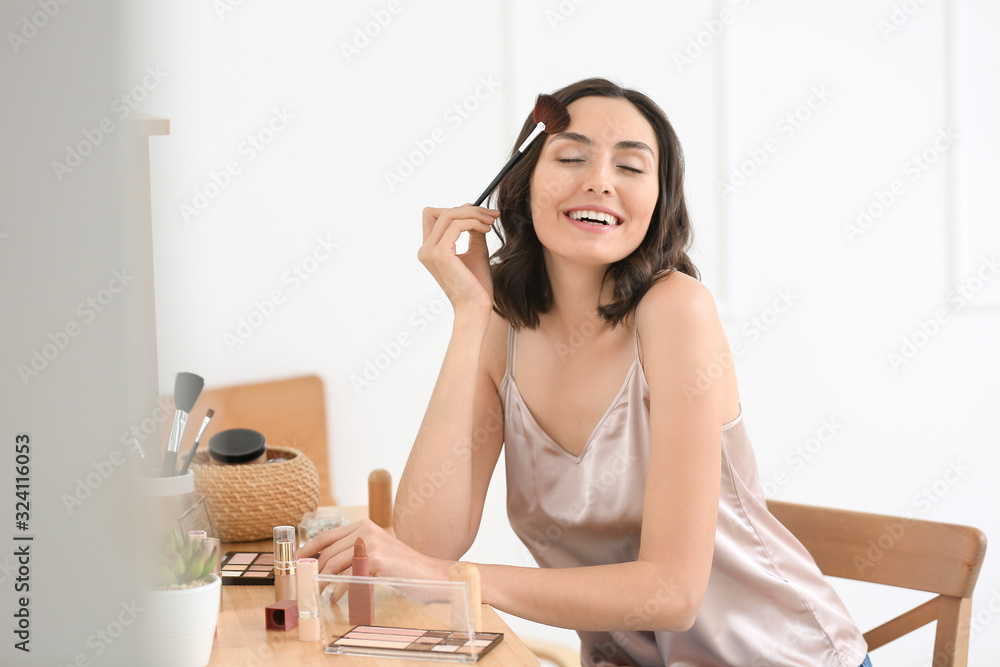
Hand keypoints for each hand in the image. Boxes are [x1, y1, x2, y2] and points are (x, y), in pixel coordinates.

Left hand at [295, 519, 454, 580]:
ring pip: (333, 564)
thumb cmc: (400, 567)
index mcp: (363, 525)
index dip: (307, 549)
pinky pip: (347, 577)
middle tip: (308, 584)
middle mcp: (366, 529)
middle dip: (314, 570)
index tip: (295, 561)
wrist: (429, 574)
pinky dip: (339, 590)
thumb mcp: (373, 553)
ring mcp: (371, 543)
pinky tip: (336, 597)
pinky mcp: (376, 558)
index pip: (327, 535)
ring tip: (321, 593)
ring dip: (323, 582)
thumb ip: (352, 552)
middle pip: (327, 552)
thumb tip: (322, 565)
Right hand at [418, 205, 498, 314]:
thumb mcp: (475, 252)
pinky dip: (473, 222)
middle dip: (468, 209)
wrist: (475, 307)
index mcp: (430, 250)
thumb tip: (476, 213)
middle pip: (440, 212)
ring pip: (449, 215)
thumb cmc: (476, 286)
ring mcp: (430, 251)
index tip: (479, 212)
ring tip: (490, 222)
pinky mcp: (441, 253)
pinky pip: (457, 225)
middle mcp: (425, 250)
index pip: (433, 217)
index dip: (455, 210)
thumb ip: (473, 233)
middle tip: (490, 215)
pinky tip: (486, 229)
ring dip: (474, 214)